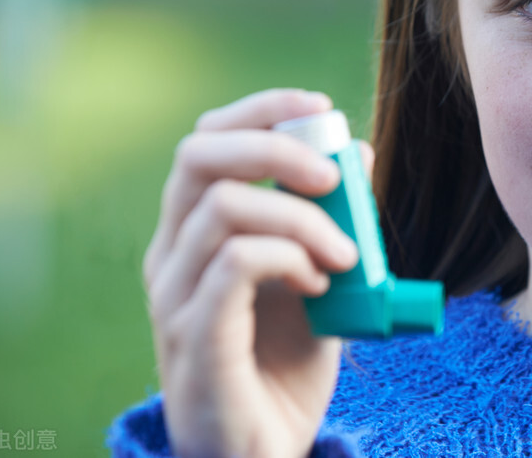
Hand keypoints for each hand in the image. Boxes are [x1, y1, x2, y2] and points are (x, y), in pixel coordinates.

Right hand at [143, 89, 360, 457]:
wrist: (267, 452)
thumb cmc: (286, 364)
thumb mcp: (320, 277)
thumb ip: (331, 217)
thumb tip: (358, 150)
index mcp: (196, 231)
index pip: (208, 139)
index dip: (262, 111)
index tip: (321, 108)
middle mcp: (172, 254)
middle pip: (198, 154)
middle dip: (277, 148)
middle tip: (335, 179)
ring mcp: (176, 295)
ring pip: (223, 206)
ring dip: (301, 218)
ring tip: (343, 259)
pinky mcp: (195, 337)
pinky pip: (235, 262)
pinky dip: (289, 256)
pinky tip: (319, 286)